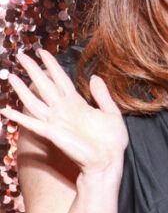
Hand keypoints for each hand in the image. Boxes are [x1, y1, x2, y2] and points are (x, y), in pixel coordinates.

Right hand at [2, 50, 127, 176]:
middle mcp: (64, 110)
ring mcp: (57, 121)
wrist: (109, 160)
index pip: (61, 79)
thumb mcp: (111, 112)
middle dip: (33, 70)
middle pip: (45, 85)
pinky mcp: (53, 133)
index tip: (43, 52)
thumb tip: (94, 76)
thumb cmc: (111, 140)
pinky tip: (6, 110)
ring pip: (35, 102)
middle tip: (22, 55)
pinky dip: (19, 118)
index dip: (52, 65)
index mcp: (77, 103)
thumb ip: (102, 95)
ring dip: (23, 90)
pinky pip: (33, 123)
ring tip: (11, 76)